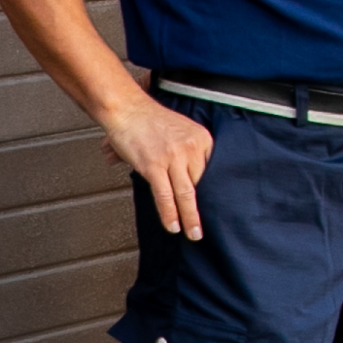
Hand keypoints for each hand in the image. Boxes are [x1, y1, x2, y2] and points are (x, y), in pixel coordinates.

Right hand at [96, 94, 214, 241]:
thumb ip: (187, 153)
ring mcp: (172, 157)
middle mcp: (190, 147)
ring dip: (191, 218)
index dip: (212, 193)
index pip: (212, 171)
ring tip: (193, 234)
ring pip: (187, 194)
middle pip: (202, 185)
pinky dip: (170, 214)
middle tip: (205, 226)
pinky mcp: (154, 166)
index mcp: (201, 138)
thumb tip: (187, 179)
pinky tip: (173, 225)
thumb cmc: (148, 119)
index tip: (217, 208)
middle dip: (204, 208)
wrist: (125, 108)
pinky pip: (165, 196)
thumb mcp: (180, 130)